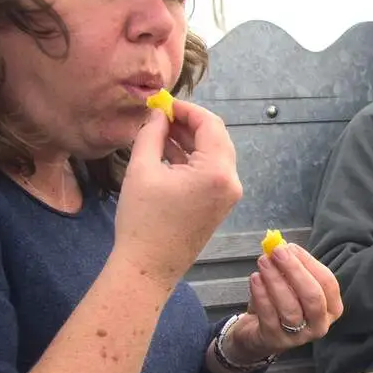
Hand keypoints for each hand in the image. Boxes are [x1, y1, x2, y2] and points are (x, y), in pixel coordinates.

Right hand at [113, 99, 241, 288]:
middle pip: (216, 137)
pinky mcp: (219, 206)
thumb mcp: (141, 169)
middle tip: (161, 116)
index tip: (163, 104)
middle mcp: (230, 182)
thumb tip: (159, 114)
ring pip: (213, 154)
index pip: (210, 124)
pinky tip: (167, 153)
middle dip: (189, 123)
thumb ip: (152, 134)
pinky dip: (192, 160)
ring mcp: (228, 196)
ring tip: (159, 132)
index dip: (186, 109)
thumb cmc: (143, 221)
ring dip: (189, 141)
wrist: (148, 268)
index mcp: (217, 172)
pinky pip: (210, 172)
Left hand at [230, 243, 343, 357]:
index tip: (290, 247)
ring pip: (290, 307)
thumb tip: (284, 247)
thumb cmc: (281, 304)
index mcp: (331, 308)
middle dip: (294, 270)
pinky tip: (255, 279)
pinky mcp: (275, 340)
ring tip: (263, 262)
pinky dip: (262, 294)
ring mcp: (298, 336)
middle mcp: (320, 324)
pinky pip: (269, 316)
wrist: (258, 334)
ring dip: (275, 280)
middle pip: (312, 296)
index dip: (309, 263)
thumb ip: (292, 267)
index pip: (327, 283)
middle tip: (277, 252)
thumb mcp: (292, 285)